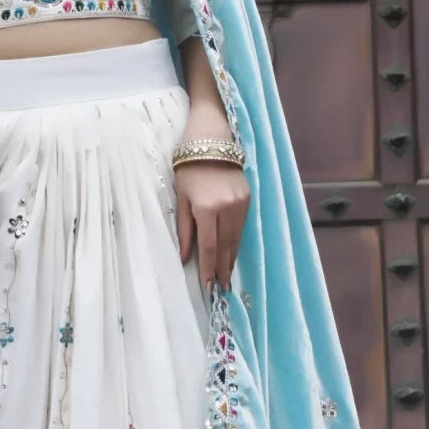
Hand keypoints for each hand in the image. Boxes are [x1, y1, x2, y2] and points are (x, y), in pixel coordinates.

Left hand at [175, 151, 250, 292]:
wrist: (211, 140)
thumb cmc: (188, 168)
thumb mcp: (181, 198)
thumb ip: (184, 229)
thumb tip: (186, 257)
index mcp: (206, 207)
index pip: (208, 246)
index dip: (208, 268)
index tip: (207, 285)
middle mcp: (227, 207)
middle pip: (225, 246)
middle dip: (222, 268)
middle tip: (221, 288)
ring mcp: (240, 203)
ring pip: (236, 238)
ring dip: (230, 258)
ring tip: (226, 276)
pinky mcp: (247, 198)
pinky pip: (241, 226)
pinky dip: (236, 242)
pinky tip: (232, 253)